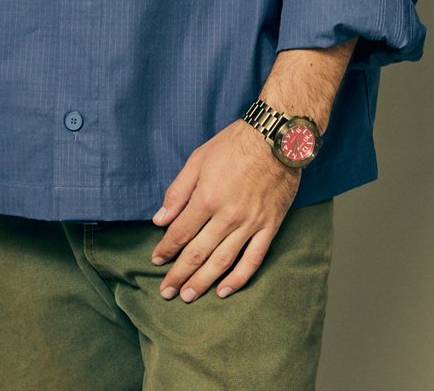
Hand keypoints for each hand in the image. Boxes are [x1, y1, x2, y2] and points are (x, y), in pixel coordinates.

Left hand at [150, 119, 299, 301]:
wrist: (276, 138)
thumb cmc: (234, 144)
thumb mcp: (198, 159)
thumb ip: (178, 191)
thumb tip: (160, 219)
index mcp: (207, 198)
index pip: (180, 233)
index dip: (166, 249)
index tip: (157, 260)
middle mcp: (227, 216)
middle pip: (198, 253)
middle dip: (179, 274)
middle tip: (167, 291)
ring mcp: (250, 224)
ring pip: (222, 261)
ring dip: (203, 281)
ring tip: (188, 296)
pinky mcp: (269, 226)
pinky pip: (253, 259)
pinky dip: (238, 278)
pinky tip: (224, 291)